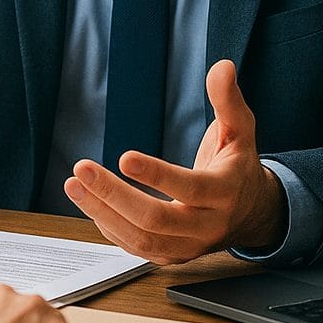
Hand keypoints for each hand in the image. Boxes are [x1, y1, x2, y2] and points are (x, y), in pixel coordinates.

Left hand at [64, 60, 286, 263]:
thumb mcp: (241, 129)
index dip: (156, 174)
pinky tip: (90, 201)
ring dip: (101, 212)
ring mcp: (187, 247)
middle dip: (113, 195)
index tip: (122, 156)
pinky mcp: (170, 256)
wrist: (250, 213)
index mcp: (225, 192)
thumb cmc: (238, 163)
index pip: (189, 188)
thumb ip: (228, 100)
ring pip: (139, 238)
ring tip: (73, 185)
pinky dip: (108, 226)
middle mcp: (207, 226)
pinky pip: (135, 247)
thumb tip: (222, 66)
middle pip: (155, 219)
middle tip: (81, 169)